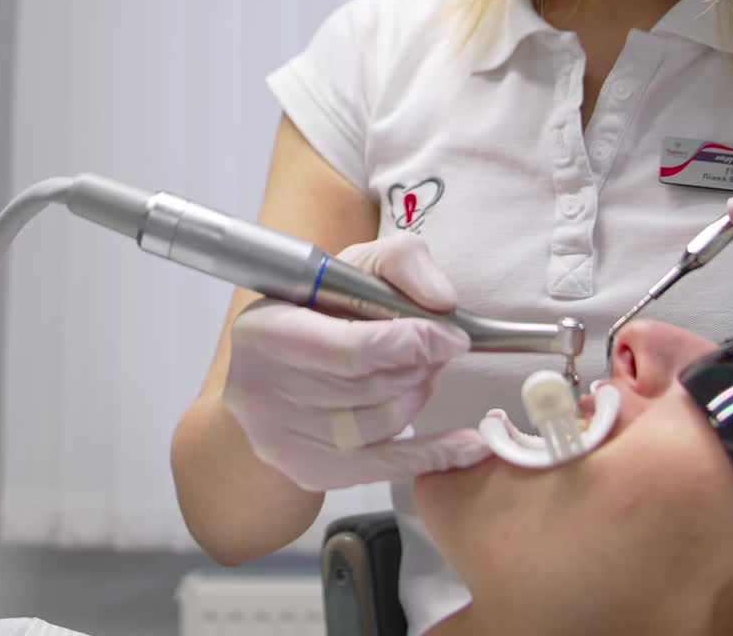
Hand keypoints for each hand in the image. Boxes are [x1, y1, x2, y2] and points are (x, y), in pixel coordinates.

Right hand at [221, 233, 485, 489]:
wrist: (267, 368)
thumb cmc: (315, 308)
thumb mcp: (350, 265)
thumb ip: (400, 262)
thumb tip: (441, 301)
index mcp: (267, 330)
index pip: (354, 348)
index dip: (413, 342)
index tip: (452, 336)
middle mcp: (264, 390)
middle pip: (372, 388)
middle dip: (419, 367)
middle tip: (437, 351)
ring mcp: (282, 438)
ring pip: (381, 426)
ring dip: (418, 396)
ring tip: (423, 374)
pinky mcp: (307, 471)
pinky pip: (386, 468)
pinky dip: (435, 454)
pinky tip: (469, 444)